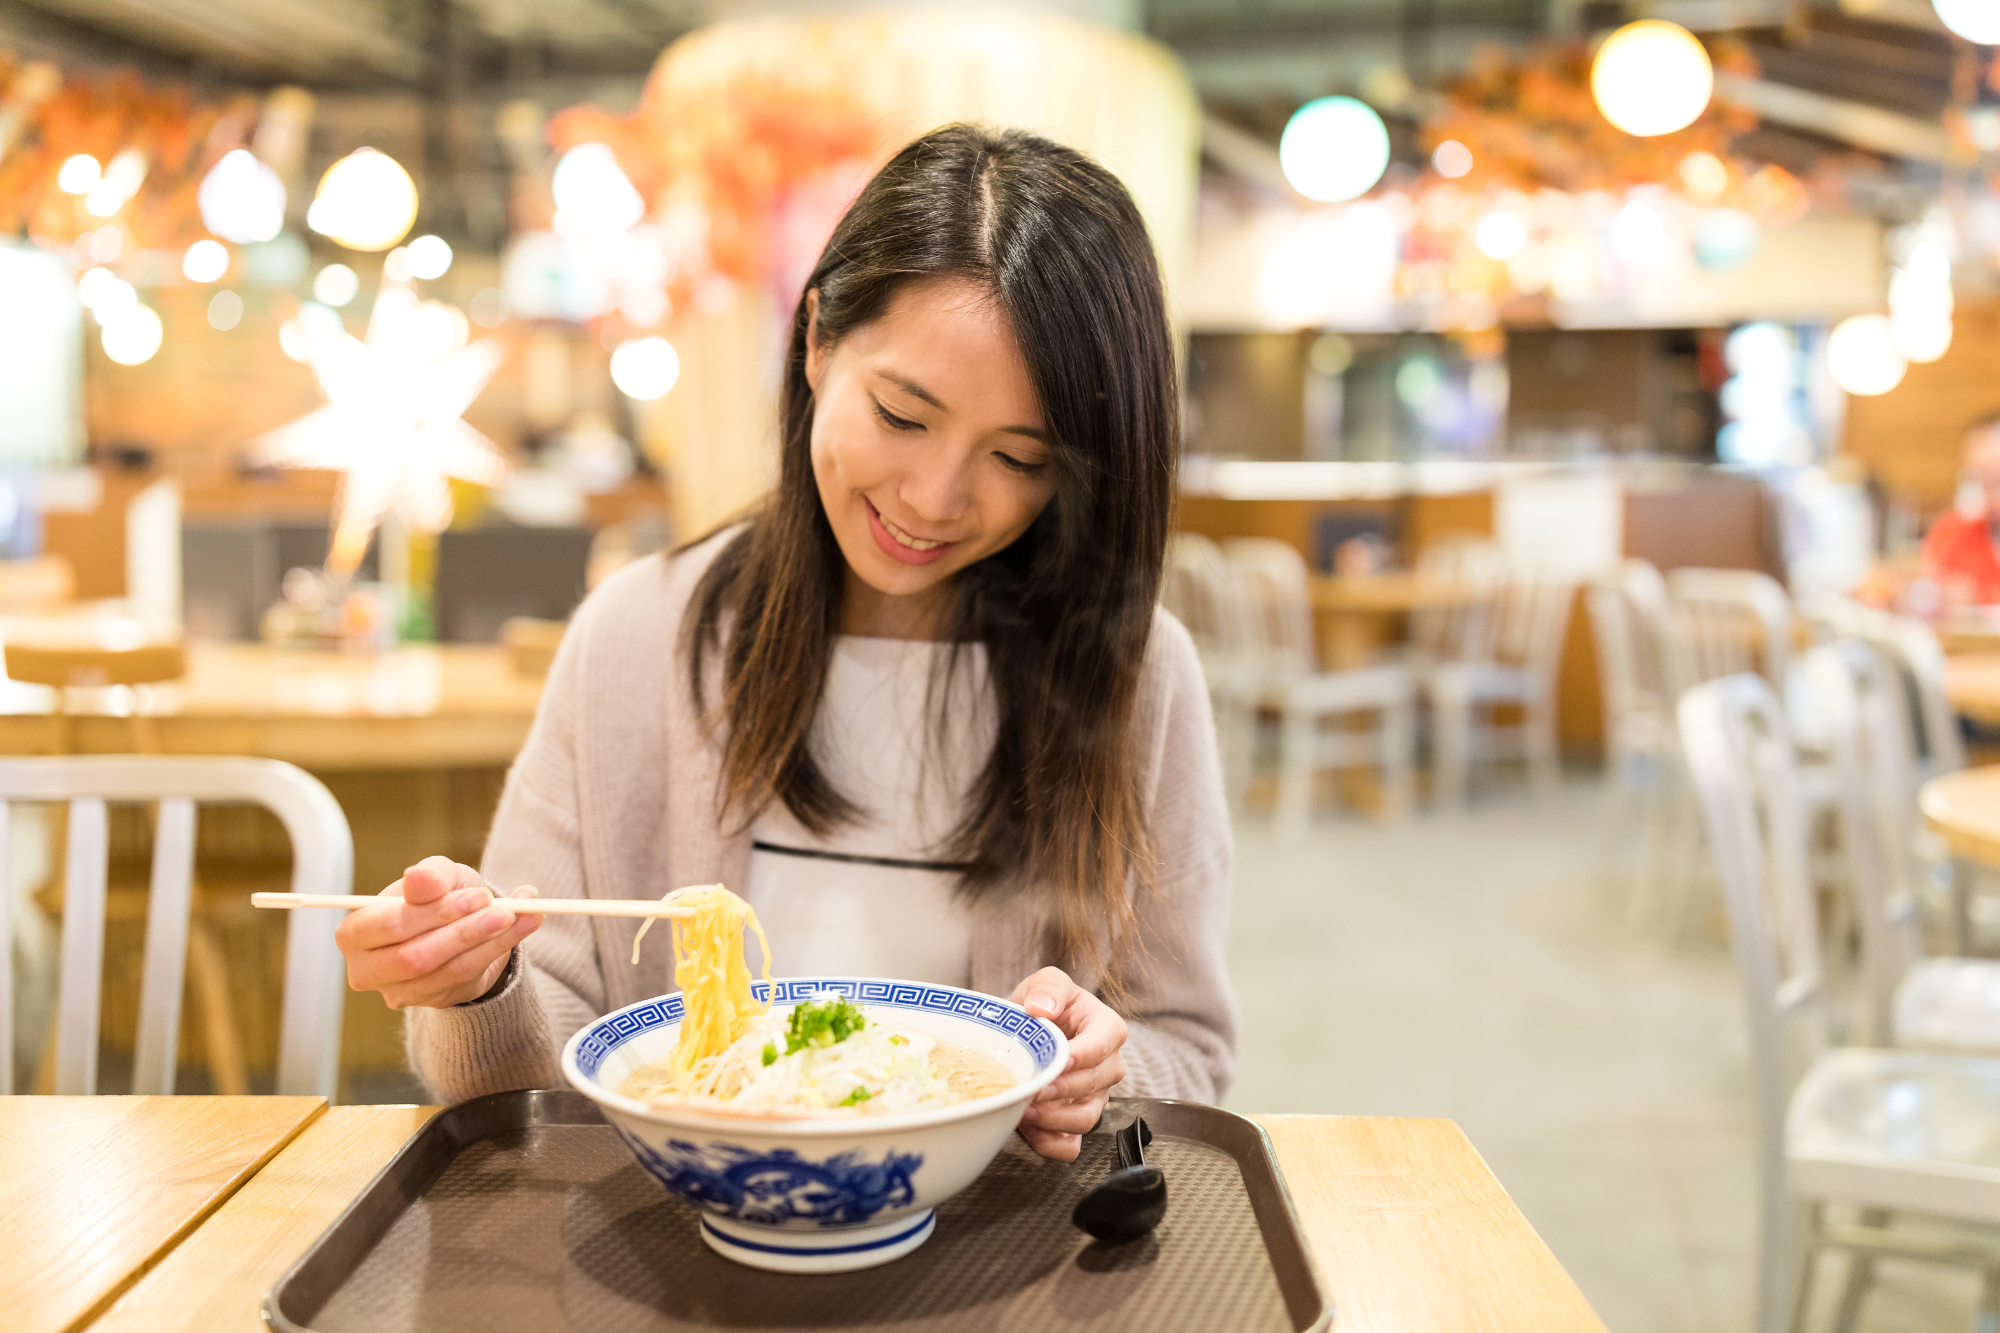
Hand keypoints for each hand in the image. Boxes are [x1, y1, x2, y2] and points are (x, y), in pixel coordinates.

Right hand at [334, 855, 541, 1008]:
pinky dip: (499, 950)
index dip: (435, 913)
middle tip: (505, 911)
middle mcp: (367, 969)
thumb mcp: (436, 875)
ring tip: (519, 915)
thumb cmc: (437, 894)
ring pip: (446, 970)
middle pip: (415, 957)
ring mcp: (398, 991)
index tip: (479, 896)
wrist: (459, 921)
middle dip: (464, 933)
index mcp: (355, 932)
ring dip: (489, 942)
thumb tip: (418, 877)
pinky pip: (467, 979)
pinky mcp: (431, 1001)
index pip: (391, 926)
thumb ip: (429, 876)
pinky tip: (524, 925)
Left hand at [1009, 966, 1127, 1161]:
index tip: (1058, 1061)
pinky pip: (1071, 1146)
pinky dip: (1050, 1143)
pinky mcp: (1075, 1121)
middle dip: (1062, 1091)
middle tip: (1032, 1089)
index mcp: (1107, 1028)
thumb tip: (1042, 1007)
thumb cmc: (1043, 1005)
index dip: (1081, 1056)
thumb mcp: (1045, 982)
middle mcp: (1107, 1066)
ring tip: (1024, 1110)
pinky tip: (1028, 1129)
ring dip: (1054, 1120)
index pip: (1102, 1045)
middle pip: (1094, 1085)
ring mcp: (1094, 1096)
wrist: (1027, 1031)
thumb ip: (1048, 987)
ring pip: (1086, 1119)